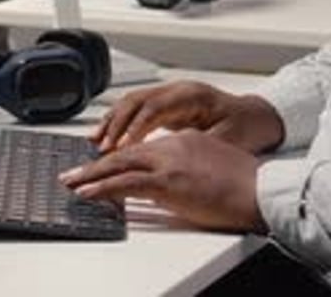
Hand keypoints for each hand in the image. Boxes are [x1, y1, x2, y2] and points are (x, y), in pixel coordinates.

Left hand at [60, 129, 266, 232]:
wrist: (259, 188)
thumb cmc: (244, 183)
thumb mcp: (212, 164)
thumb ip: (190, 165)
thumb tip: (175, 180)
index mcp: (184, 139)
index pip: (142, 145)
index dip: (118, 154)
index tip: (101, 162)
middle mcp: (173, 144)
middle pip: (125, 149)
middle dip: (96, 161)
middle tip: (73, 170)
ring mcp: (169, 161)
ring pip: (119, 163)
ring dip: (91, 174)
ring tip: (71, 182)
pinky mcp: (167, 181)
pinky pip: (125, 183)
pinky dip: (102, 186)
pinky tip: (87, 192)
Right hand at [91, 80, 284, 154]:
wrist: (260, 118)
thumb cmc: (248, 127)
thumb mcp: (225, 140)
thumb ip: (196, 147)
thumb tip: (171, 160)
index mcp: (193, 95)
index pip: (154, 107)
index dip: (134, 128)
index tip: (120, 147)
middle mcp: (179, 90)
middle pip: (137, 99)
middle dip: (115, 123)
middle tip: (100, 147)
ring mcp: (172, 94)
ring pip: (133, 101)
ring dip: (113, 121)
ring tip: (95, 142)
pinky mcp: (169, 105)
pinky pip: (138, 108)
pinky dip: (121, 122)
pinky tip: (109, 137)